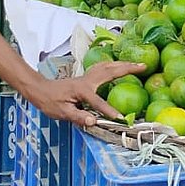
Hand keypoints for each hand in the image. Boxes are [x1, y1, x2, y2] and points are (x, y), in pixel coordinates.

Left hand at [27, 61, 146, 125]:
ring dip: (123, 64)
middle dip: (128, 68)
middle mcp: (87, 80)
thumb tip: (93, 121)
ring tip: (137, 64)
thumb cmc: (50, 102)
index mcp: (82, 90)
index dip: (110, 111)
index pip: (99, 102)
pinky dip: (113, 65)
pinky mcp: (86, 77)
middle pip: (110, 71)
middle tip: (144, 66)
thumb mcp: (62, 112)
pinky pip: (103, 68)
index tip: (122, 119)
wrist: (40, 90)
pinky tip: (118, 66)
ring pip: (108, 66)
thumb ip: (78, 116)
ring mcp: (87, 77)